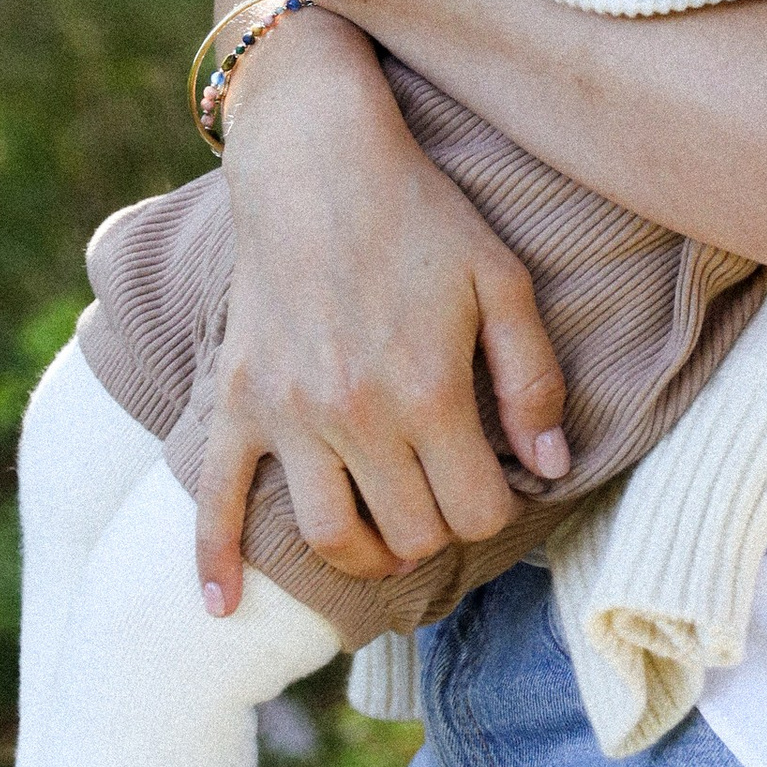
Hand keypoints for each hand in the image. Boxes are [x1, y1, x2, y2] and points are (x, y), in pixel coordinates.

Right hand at [193, 7, 568, 613]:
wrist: (315, 158)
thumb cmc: (422, 213)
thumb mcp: (503, 280)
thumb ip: (533, 377)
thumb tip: (553, 465)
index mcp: (428, 392)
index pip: (475, 510)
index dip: (501, 508)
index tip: (503, 481)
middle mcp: (355, 416)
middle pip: (408, 534)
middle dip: (441, 530)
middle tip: (449, 496)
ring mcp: (288, 414)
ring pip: (326, 536)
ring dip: (364, 557)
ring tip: (387, 539)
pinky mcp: (237, 401)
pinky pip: (214, 498)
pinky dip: (214, 561)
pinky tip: (223, 607)